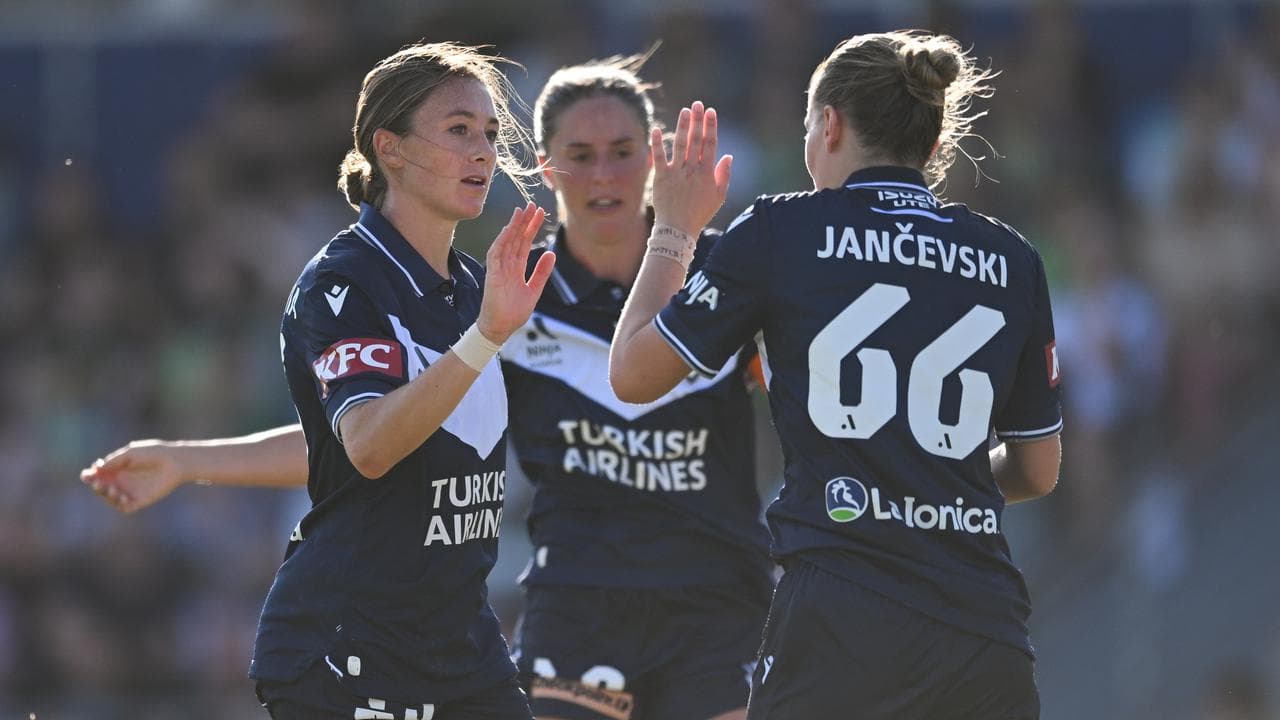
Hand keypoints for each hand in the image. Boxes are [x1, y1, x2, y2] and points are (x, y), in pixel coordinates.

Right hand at [80, 440, 186, 512]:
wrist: (175, 462)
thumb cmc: (154, 454)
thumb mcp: (131, 453)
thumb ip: (114, 461)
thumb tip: (97, 469)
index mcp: (117, 469)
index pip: (97, 475)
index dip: (89, 476)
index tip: (87, 475)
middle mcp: (121, 481)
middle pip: (101, 488)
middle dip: (96, 487)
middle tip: (97, 483)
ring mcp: (130, 492)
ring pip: (110, 499)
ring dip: (106, 496)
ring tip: (112, 489)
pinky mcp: (140, 500)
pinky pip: (125, 507)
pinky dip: (119, 504)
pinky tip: (122, 496)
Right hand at [477, 203, 556, 342]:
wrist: (501, 328)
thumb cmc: (514, 312)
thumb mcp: (534, 290)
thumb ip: (542, 272)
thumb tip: (552, 253)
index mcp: (516, 268)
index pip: (524, 243)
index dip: (531, 228)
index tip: (539, 214)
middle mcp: (506, 265)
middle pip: (516, 239)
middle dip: (524, 222)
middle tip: (533, 205)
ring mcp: (498, 269)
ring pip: (506, 242)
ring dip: (513, 227)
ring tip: (521, 211)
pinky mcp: (492, 275)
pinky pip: (495, 254)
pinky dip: (501, 241)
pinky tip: (508, 230)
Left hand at [650, 101, 732, 235]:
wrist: (678, 229)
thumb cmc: (700, 213)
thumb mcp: (718, 197)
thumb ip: (724, 176)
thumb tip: (728, 156)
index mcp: (706, 174)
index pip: (710, 145)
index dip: (711, 127)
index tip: (711, 111)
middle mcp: (692, 170)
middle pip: (696, 141)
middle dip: (697, 121)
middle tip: (698, 104)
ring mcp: (676, 173)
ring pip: (680, 145)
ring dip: (683, 127)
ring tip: (684, 111)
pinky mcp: (661, 178)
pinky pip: (658, 158)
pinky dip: (656, 144)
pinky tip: (655, 130)